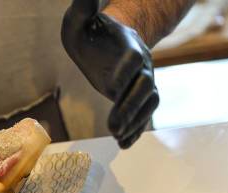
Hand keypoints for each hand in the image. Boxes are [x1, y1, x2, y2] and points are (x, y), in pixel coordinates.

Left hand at [62, 0, 158, 148]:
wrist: (104, 41)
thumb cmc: (88, 31)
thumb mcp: (79, 20)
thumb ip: (83, 9)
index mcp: (127, 44)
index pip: (133, 57)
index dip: (125, 70)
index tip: (111, 86)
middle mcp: (140, 63)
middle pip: (144, 85)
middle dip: (130, 106)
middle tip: (113, 125)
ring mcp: (141, 80)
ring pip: (148, 102)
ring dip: (135, 121)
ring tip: (118, 137)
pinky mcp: (136, 96)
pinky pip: (144, 113)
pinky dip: (136, 129)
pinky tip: (124, 144)